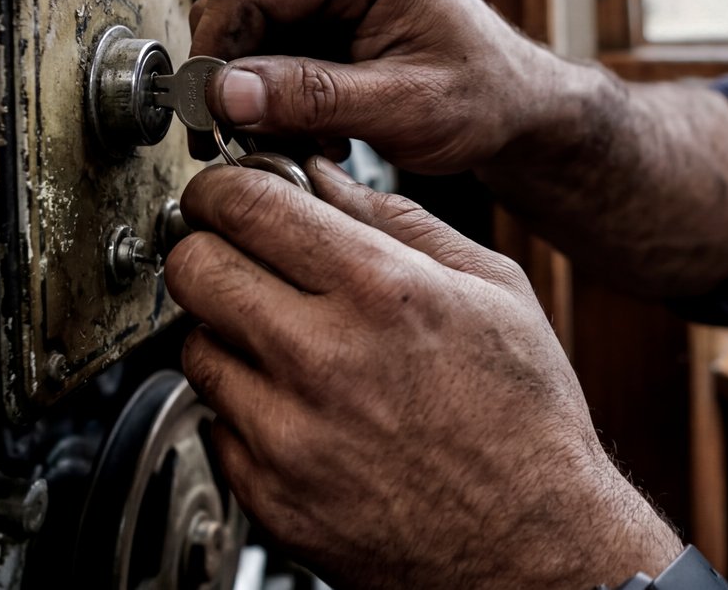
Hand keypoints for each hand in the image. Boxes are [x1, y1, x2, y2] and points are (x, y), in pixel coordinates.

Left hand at [164, 157, 682, 589]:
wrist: (533, 547)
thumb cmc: (525, 420)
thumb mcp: (494, 289)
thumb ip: (399, 221)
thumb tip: (325, 180)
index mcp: (381, 290)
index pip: (247, 205)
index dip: (223, 187)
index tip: (225, 192)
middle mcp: (323, 358)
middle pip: (195, 268)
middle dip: (207, 248)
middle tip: (233, 255)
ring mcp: (287, 434)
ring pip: (194, 346)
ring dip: (225, 332)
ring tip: (281, 341)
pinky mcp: (269, 495)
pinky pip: (215, 425)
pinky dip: (245, 409)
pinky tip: (299, 407)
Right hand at [189, 0, 563, 173]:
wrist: (517, 102)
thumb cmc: (485, 95)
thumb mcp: (403, 107)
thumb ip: (314, 97)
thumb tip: (227, 92)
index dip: (213, 54)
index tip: (206, 116)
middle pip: (239, 7)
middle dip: (235, 80)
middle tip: (250, 142)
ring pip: (248, 31)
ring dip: (259, 92)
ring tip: (302, 140)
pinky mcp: (325, 5)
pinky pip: (270, 45)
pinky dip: (278, 92)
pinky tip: (315, 127)